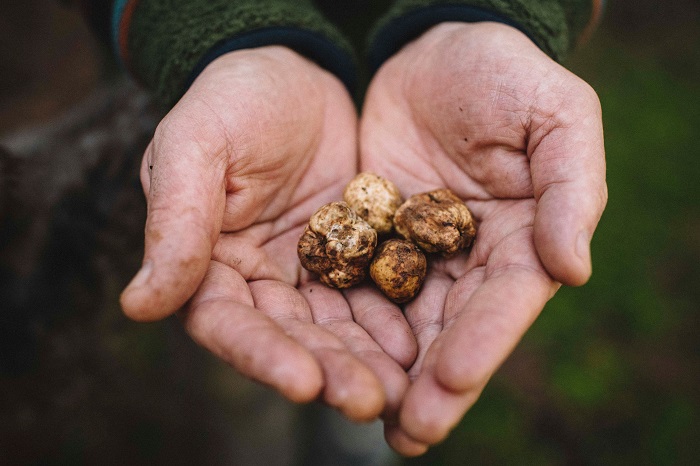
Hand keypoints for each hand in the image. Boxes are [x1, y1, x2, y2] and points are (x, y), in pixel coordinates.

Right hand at [119, 47, 415, 420]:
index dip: (263, 354)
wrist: (292, 72)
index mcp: (207, 261)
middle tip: (367, 400)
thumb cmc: (233, 99)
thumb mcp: (196, 145)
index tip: (302, 382)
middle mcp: (256, 279)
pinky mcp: (351, 256)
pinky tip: (416, 345)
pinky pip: (371, 295)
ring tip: (400, 389)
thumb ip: (176, 222)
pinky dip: (391, 322)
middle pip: (289, 338)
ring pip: (334, 328)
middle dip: (327, 370)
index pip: (227, 322)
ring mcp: (306, 271)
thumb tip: (139, 305)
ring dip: (364, 361)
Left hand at [360, 22, 606, 453]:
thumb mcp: (556, 115)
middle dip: (431, 382)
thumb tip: (573, 271)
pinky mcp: (372, 237)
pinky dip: (344, 322)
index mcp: (522, 238)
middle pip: (452, 329)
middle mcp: (469, 259)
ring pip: (402, 322)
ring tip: (361, 412)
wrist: (436, 48)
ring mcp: (418, 252)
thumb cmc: (505, 74)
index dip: (482, 343)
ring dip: (384, 369)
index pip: (505, 302)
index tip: (450, 382)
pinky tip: (324, 357)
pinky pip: (356, 284)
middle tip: (407, 433)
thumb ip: (572, 189)